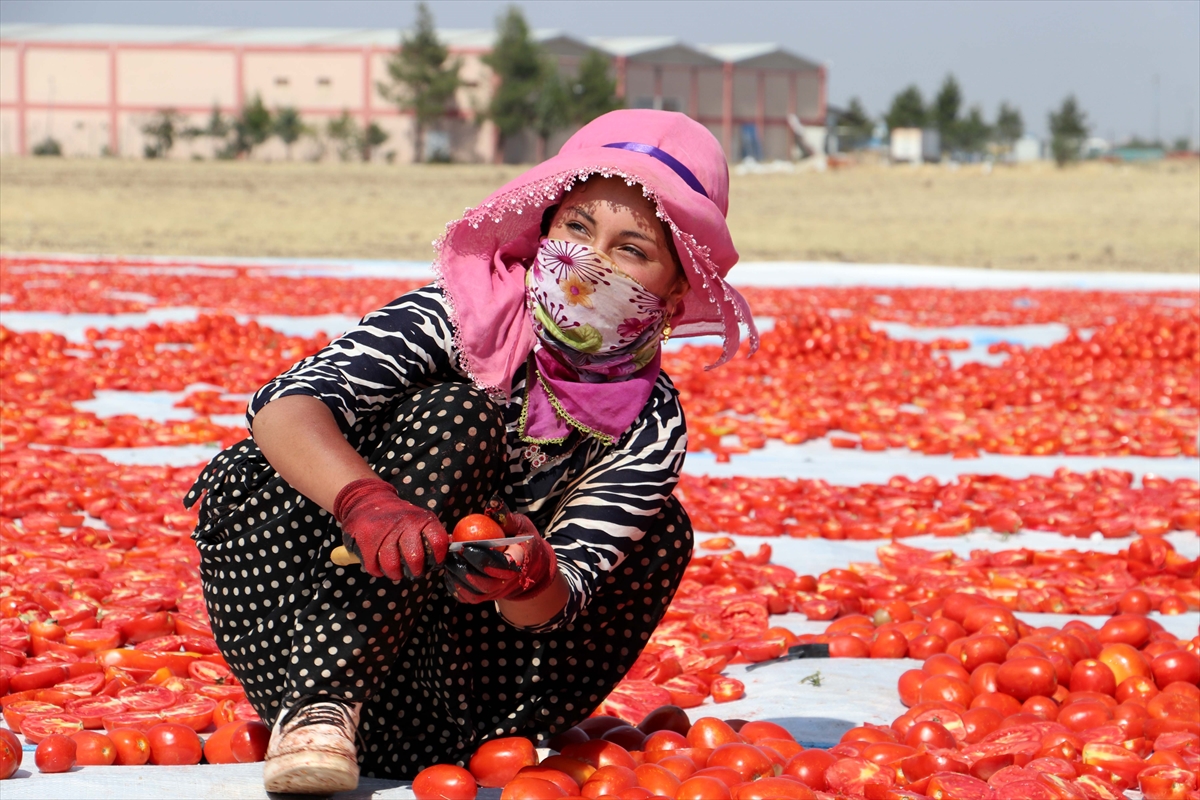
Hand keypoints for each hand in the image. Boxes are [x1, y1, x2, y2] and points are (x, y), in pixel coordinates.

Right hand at [333, 478, 448, 581]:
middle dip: (416, 571)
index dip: (438, 557)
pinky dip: (377, 571)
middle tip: (414, 572)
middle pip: (415, 557)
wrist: (370, 500)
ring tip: (396, 572)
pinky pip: (374, 565)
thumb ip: (434, 534)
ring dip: (395, 574)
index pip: (437, 541)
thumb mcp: (421, 518)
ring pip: (392, 564)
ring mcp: (385, 531)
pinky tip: (380, 566)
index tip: (434, 563)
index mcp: (422, 520)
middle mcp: (405, 524)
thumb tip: (453, 548)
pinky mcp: (367, 538)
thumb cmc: (400, 516)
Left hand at [444, 515, 556, 603]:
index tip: (467, 546)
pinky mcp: (482, 596)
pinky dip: (454, 585)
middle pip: (486, 584)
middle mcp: (507, 583)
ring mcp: (494, 593)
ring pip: (474, 593)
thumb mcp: (518, 525)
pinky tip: (449, 569)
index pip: (504, 566)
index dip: (485, 559)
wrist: (523, 564)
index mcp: (519, 563)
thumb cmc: (519, 538)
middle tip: (452, 552)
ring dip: (457, 577)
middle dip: (466, 569)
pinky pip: (466, 597)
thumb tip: (493, 501)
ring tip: (448, 558)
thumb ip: (505, 516)